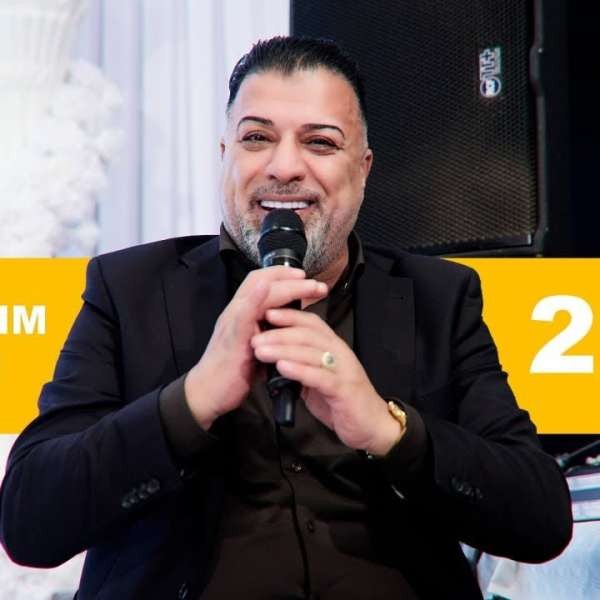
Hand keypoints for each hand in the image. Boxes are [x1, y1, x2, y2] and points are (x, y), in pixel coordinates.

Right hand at [184, 267, 327, 429]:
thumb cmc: (233, 371)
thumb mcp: (256, 346)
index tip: (306, 278)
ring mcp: (233, 321)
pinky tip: (265, 289)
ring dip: (286, 286)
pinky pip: (243, 313)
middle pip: (263, 280)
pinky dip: (255, 298)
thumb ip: (268, 331)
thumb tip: (290, 326)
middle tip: (318, 284)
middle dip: (292, 279)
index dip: (283, 276)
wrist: (208, 392)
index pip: (261, 281)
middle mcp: (236, 310)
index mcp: (242, 312)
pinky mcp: (232, 337)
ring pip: (258, 292)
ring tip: (310, 286)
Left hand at [251, 308, 402, 454]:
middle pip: (307, 334)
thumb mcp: (319, 378)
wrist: (372, 426)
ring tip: (260, 350)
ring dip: (283, 349)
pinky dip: (299, 370)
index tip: (264, 313)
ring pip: (311, 352)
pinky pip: (320, 376)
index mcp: (333, 347)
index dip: (288, 316)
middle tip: (254, 338)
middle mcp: (340, 353)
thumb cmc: (342, 401)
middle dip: (279, 333)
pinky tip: (281, 368)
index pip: (311, 323)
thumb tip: (274, 357)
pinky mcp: (344, 389)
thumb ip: (301, 365)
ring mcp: (343, 370)